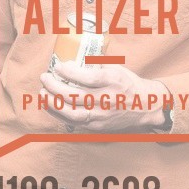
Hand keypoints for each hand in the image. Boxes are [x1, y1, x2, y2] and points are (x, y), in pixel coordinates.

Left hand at [39, 60, 169, 131]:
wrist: (146, 107)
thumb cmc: (128, 84)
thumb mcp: (116, 68)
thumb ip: (95, 65)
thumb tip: (70, 62)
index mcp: (113, 81)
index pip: (88, 78)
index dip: (70, 73)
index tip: (58, 66)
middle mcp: (107, 99)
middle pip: (76, 96)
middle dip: (55, 86)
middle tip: (45, 78)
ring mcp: (101, 115)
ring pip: (72, 113)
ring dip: (53, 103)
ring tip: (43, 93)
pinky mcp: (97, 126)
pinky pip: (74, 122)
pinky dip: (60, 114)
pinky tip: (51, 105)